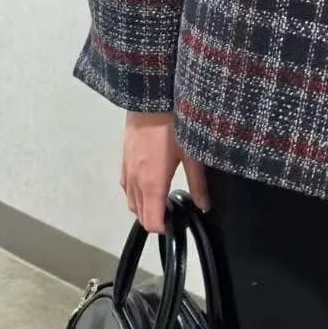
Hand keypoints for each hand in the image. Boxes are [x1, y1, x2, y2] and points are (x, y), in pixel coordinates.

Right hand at [121, 111, 209, 233]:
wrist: (149, 99)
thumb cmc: (173, 125)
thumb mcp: (192, 155)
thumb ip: (198, 184)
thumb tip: (204, 207)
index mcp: (152, 184)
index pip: (151, 221)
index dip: (163, 229)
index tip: (177, 225)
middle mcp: (135, 182)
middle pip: (139, 215)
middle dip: (155, 221)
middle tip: (174, 216)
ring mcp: (126, 171)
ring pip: (131, 202)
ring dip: (144, 209)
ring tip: (163, 203)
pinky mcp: (123, 160)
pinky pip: (126, 187)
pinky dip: (135, 195)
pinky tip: (149, 188)